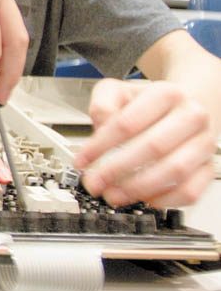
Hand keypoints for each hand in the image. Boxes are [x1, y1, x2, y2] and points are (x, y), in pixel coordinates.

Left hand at [73, 78, 216, 207]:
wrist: (185, 105)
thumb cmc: (148, 102)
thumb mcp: (118, 90)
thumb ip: (102, 102)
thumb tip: (101, 123)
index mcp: (166, 94)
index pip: (128, 122)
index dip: (101, 145)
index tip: (82, 160)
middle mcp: (191, 117)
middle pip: (153, 147)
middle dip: (117, 170)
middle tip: (95, 182)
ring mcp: (203, 143)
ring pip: (175, 172)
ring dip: (138, 188)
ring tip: (113, 194)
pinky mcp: (208, 167)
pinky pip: (190, 191)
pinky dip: (164, 200)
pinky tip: (142, 199)